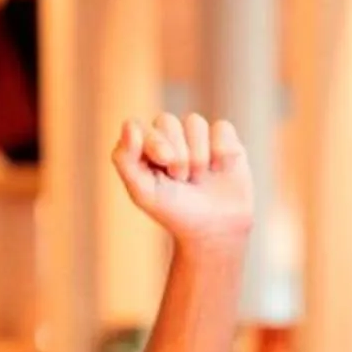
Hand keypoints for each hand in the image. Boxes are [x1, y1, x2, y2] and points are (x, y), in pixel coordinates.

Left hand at [113, 112, 252, 252]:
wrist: (215, 230)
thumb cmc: (175, 212)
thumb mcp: (144, 192)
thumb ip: (126, 159)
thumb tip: (130, 126)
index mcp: (143, 148)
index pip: (138, 126)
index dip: (153, 140)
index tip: (164, 161)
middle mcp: (168, 136)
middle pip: (167, 121)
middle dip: (177, 154)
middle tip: (181, 179)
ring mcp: (197, 136)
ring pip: (194, 122)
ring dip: (198, 155)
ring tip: (199, 178)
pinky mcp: (225, 139)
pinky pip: (222, 127)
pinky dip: (221, 150)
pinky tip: (220, 169)